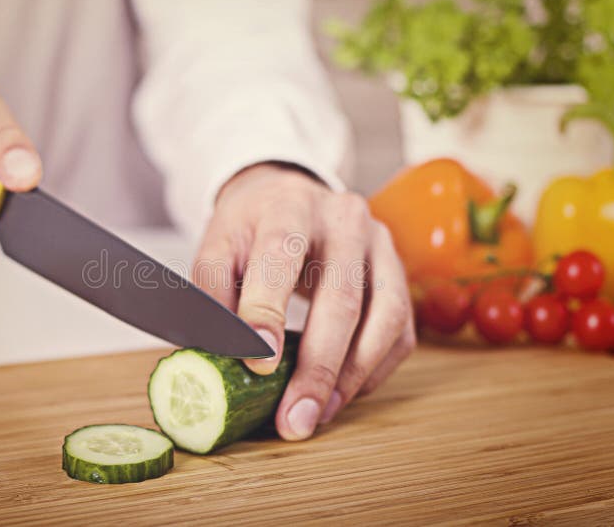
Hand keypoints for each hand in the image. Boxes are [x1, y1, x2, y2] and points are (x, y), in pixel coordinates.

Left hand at [194, 163, 415, 439]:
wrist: (289, 195)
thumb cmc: (251, 228)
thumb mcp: (218, 245)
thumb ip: (212, 291)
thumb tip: (216, 352)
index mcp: (290, 206)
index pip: (280, 256)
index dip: (269, 311)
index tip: (259, 365)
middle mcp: (344, 220)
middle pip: (342, 296)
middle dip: (318, 366)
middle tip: (295, 418)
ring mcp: (381, 246)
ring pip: (384, 317)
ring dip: (353, 375)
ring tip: (319, 414)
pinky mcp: (400, 274)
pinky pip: (400, 330)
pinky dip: (374, 370)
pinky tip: (343, 394)